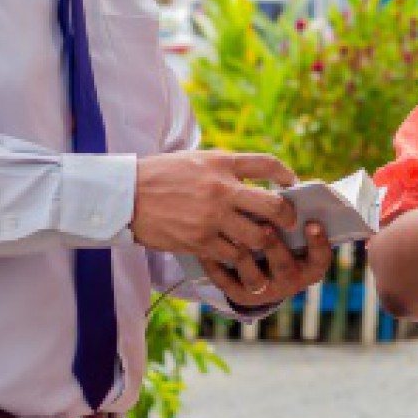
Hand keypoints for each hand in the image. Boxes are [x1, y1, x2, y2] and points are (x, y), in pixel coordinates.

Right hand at [129, 151, 297, 260]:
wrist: (125, 195)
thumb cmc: (160, 175)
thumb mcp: (195, 160)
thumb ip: (224, 168)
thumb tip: (252, 181)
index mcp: (222, 163)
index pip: (268, 165)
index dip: (287, 176)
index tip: (292, 185)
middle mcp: (222, 189)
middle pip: (273, 206)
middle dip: (286, 217)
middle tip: (287, 223)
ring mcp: (212, 217)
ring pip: (257, 237)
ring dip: (263, 243)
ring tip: (262, 246)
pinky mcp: (199, 240)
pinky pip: (232, 254)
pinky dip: (238, 257)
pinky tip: (237, 256)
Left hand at [204, 221, 334, 308]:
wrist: (261, 270)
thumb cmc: (282, 238)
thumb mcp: (293, 232)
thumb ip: (293, 217)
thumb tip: (292, 189)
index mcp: (309, 267)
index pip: (320, 260)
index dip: (319, 244)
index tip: (312, 223)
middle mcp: (290, 282)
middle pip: (285, 269)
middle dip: (275, 247)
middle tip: (267, 227)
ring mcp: (264, 291)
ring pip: (254, 279)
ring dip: (245, 258)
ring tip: (234, 236)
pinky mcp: (239, 295)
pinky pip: (226, 282)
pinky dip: (215, 265)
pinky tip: (207, 248)